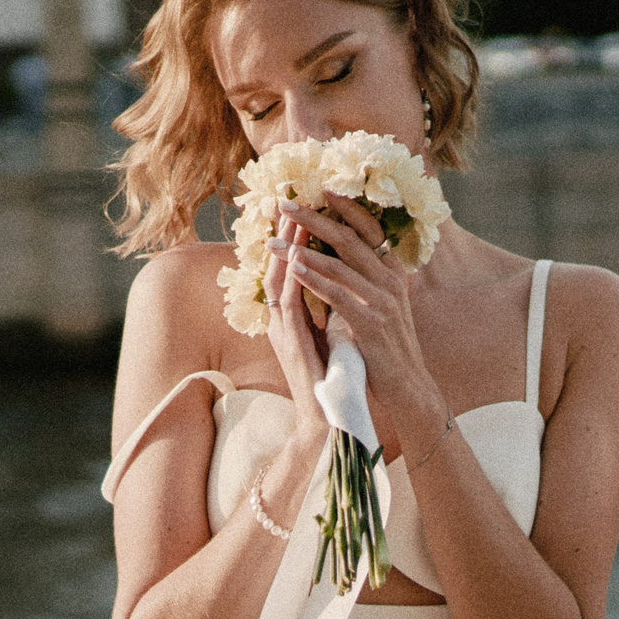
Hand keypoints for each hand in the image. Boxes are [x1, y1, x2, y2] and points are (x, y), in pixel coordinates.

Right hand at [261, 212, 331, 455]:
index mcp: (292, 318)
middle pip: (279, 267)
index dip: (294, 239)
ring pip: (279, 279)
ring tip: (292, 218)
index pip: (289, 269)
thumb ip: (328, 311)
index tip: (304, 210)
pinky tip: (297, 258)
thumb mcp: (331, 336)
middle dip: (285, 233)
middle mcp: (283, 321)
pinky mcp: (291, 344)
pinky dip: (292, 279)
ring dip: (285, 248)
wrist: (328, 419)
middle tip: (290, 200)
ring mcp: (283, 332)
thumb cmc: (332, 380)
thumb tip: (340, 287)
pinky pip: (288, 304)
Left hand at [271, 195, 447, 460]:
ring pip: (340, 263)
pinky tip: (292, 268)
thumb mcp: (379, 305)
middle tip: (285, 203)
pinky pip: (338, 295)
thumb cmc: (385, 346)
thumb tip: (334, 253)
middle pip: (349, 238)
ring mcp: (384, 301)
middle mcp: (391, 280)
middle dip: (314, 218)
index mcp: (393, 272)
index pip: (369, 229)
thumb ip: (362, 279)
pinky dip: (314, 279)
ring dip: (302, 248)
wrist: (406, 386)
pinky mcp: (372, 323)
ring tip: (273, 239)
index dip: (345, 206)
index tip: (318, 187)